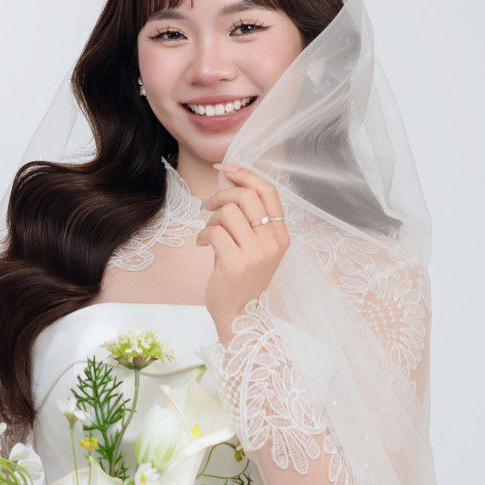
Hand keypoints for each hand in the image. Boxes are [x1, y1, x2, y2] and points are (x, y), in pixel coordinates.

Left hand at [196, 162, 290, 337]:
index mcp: (281, 234)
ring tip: (208, 233)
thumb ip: (249, 219)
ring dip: (211, 219)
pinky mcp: (236, 264)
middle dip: (222, 194)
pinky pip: (214, 232)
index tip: (225, 168)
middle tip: (207, 205)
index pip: (268, 190)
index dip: (245, 173)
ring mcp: (256, 253)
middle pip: (247, 195)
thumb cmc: (243, 279)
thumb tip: (228, 181)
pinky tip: (202, 245)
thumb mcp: (256, 247)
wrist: (241, 316)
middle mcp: (273, 241)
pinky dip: (203, 235)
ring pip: (229, 212)